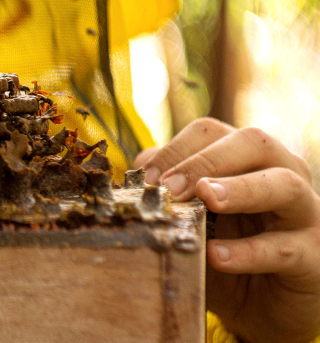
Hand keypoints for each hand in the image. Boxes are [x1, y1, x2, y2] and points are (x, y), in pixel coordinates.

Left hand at [135, 118, 319, 342]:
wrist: (264, 308)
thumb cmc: (224, 252)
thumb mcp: (190, 222)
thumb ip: (169, 195)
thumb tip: (139, 168)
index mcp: (246, 159)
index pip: (212, 133)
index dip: (177, 149)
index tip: (144, 178)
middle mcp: (282, 173)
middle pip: (253, 142)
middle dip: (206, 161)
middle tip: (170, 188)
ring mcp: (304, 212)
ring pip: (283, 184)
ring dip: (241, 189)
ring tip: (206, 200)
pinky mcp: (314, 254)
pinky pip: (286, 247)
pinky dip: (250, 251)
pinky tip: (217, 256)